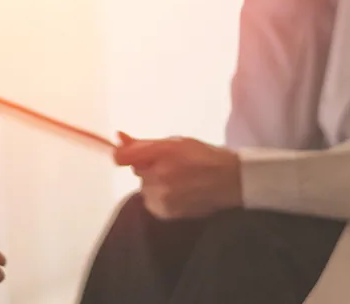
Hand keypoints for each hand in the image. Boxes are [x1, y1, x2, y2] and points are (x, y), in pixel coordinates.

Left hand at [114, 132, 242, 219]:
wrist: (232, 181)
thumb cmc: (204, 157)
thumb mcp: (175, 142)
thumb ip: (143, 143)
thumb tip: (117, 136)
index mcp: (162, 152)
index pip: (122, 156)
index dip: (124, 154)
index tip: (131, 153)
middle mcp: (159, 175)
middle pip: (136, 171)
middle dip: (149, 167)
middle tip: (172, 166)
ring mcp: (161, 196)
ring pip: (143, 187)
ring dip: (154, 184)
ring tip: (179, 181)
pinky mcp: (165, 212)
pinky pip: (150, 202)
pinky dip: (160, 198)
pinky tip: (179, 193)